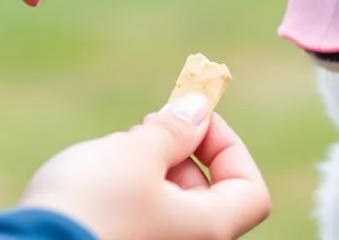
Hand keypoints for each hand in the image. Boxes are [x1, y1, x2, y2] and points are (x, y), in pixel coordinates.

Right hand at [18, 94, 272, 239]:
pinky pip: (137, 219)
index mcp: (207, 231)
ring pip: (167, 206)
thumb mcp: (135, 153)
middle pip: (205, 196)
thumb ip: (174, 130)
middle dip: (178, 153)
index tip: (192, 119)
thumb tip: (199, 110)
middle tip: (142, 128)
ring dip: (147, 170)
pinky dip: (125, 193)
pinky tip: (92, 178)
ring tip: (109, 154)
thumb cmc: (88, 207)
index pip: (249, 191)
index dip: (228, 147)